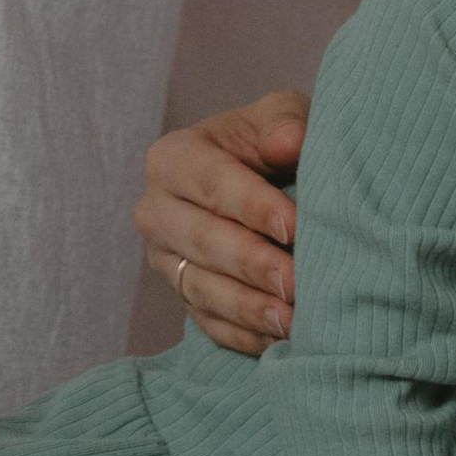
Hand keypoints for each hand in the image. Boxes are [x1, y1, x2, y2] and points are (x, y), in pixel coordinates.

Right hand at [134, 90, 302, 354]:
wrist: (269, 182)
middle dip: (253, 263)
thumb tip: (286, 142)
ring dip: (249, 307)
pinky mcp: (185, 298)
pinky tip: (281, 338)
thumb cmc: (274, 144)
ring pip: (202, 288)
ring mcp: (166, 261)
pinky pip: (210, 325)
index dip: (252, 205)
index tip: (294, 226)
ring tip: (293, 319)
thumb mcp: (281, 117)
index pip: (209, 182)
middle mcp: (157, 211)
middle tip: (298, 281)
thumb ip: (284, 122)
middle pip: (203, 241)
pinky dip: (246, 335)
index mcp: (172, 158)